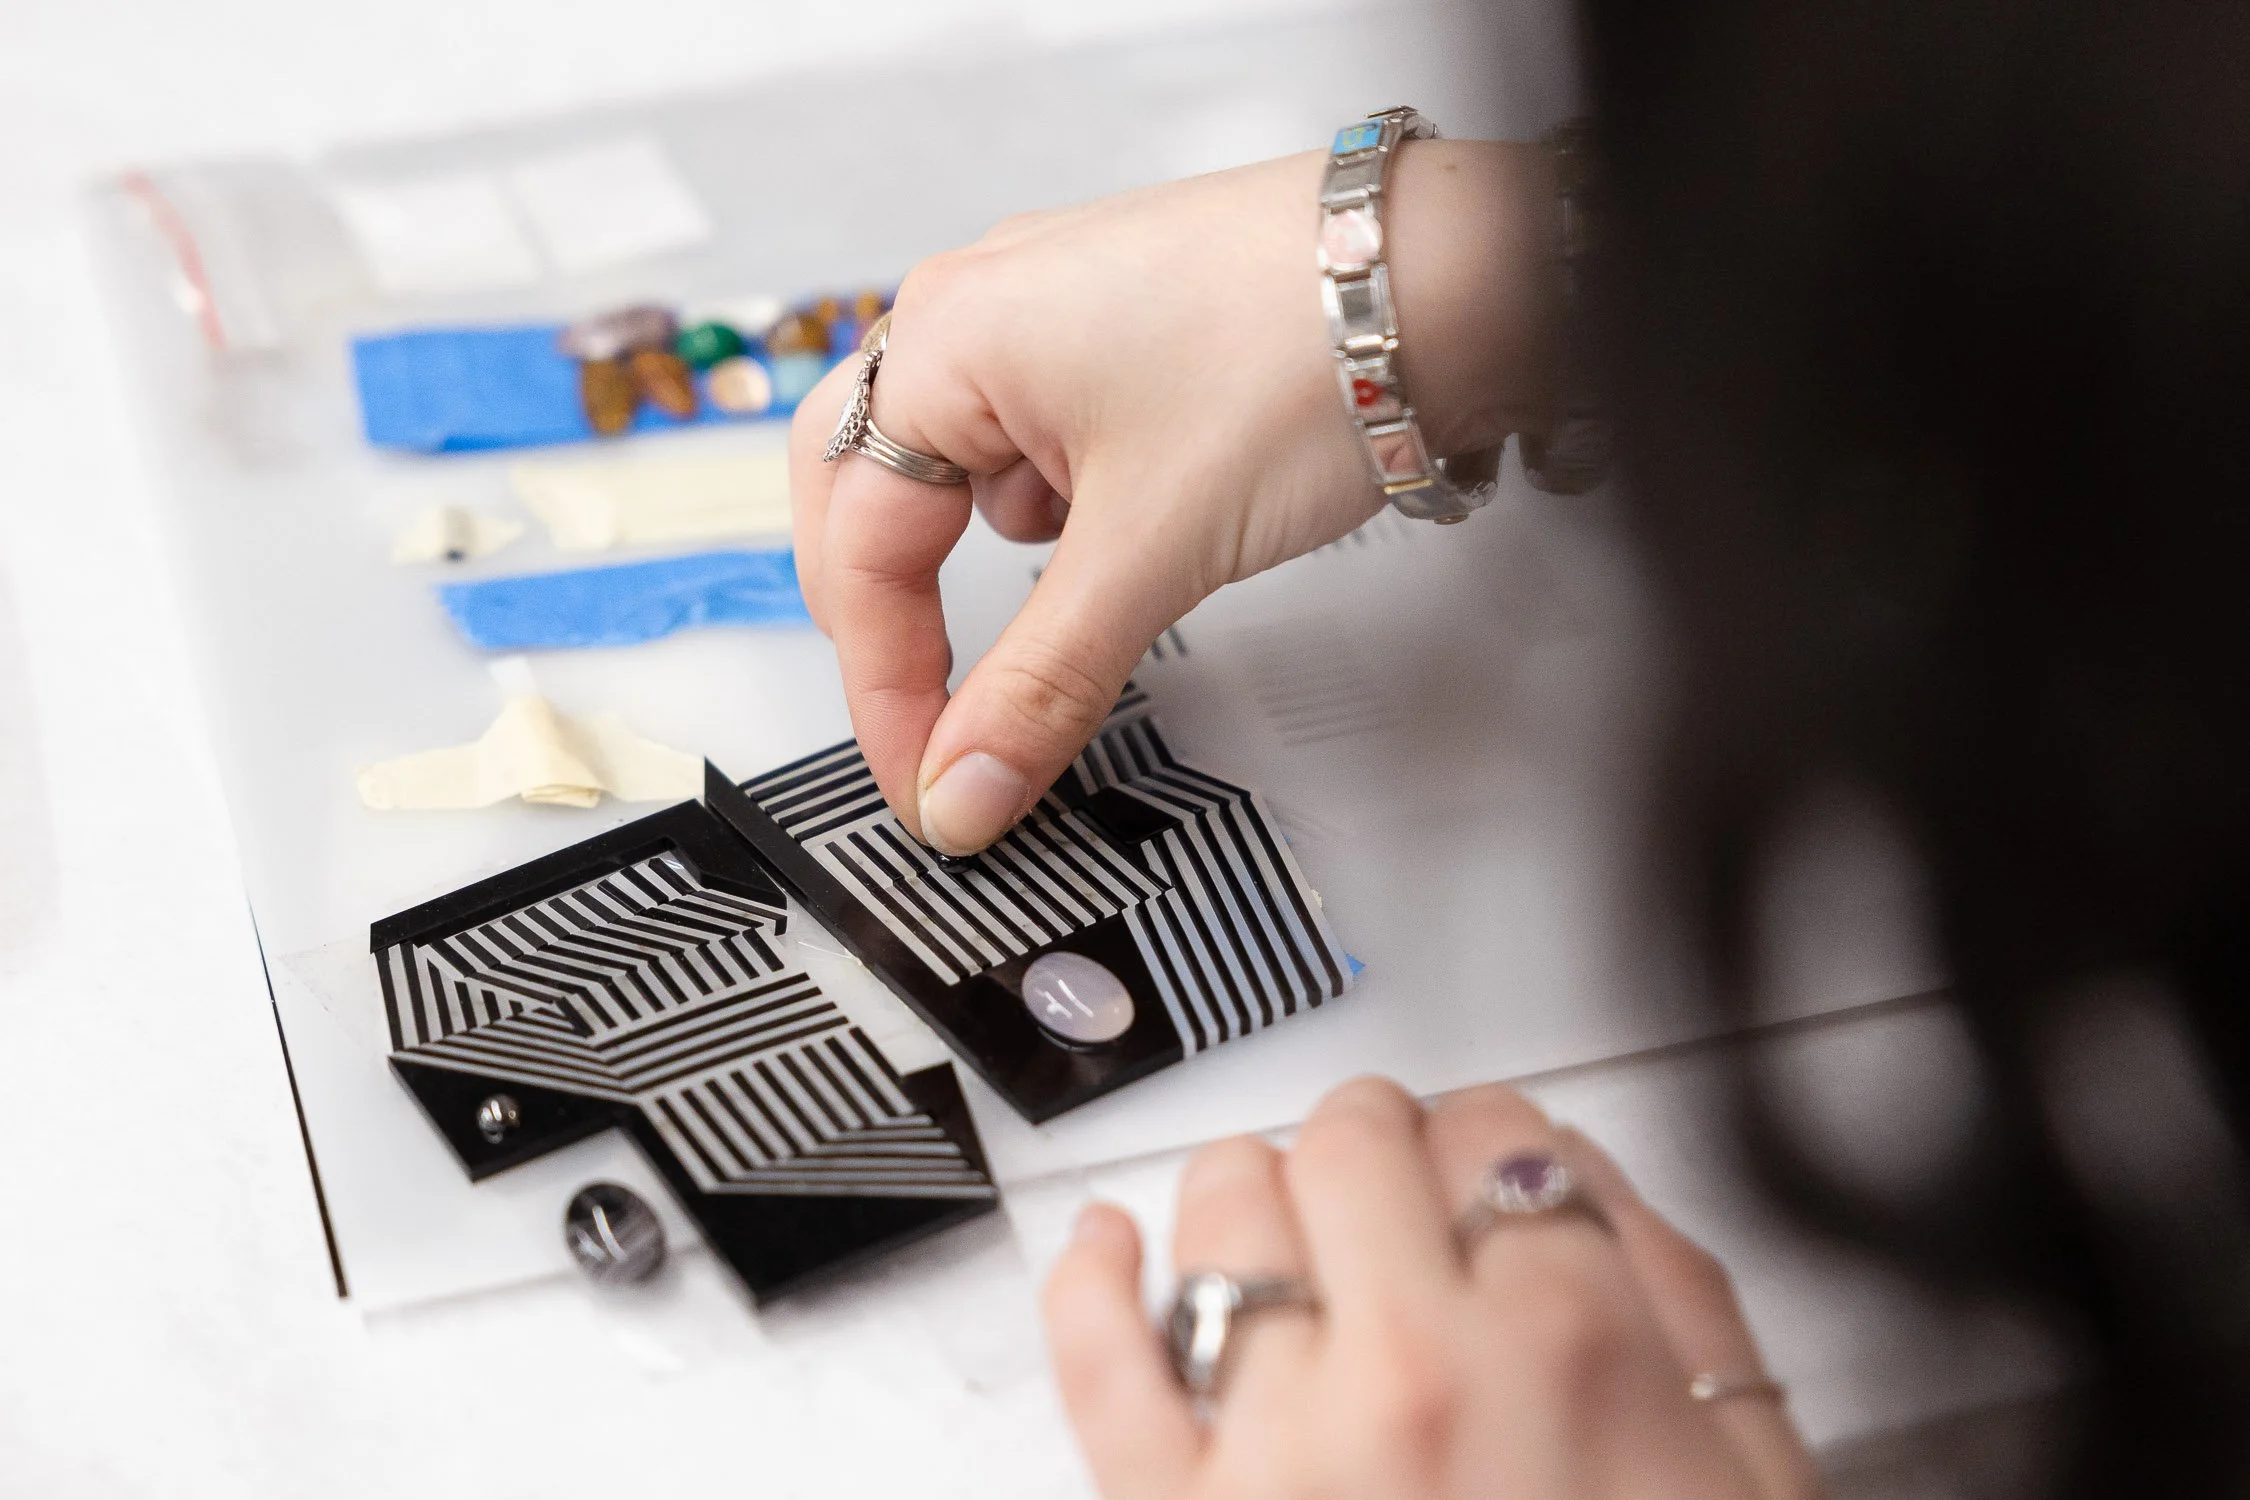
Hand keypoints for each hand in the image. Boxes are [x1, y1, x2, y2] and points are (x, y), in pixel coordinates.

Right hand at [789, 145, 1548, 852]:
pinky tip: (1127, 525)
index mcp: (945, 338)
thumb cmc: (1301, 353)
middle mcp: (976, 306)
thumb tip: (963, 786)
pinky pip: (1037, 438)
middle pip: (870, 495)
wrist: (1448, 278)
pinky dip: (1059, 510)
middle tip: (930, 721)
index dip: (883, 686)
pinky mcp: (1115, 329)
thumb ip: (1038, 686)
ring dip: (986, 557)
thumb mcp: (1148, 553)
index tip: (926, 779)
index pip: (858, 547)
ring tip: (1068, 601)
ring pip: (960, 470)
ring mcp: (1046, 309)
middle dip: (894, 618)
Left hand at [1042, 1079, 1825, 1499]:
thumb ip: (1684, 1306)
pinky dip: (1090, 1281)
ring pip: (1225, 1208)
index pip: (1502, 1135)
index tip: (1491, 1162)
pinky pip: (1100, 1361)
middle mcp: (1412, 1373)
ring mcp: (1279, 1446)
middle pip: (1353, 1143)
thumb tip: (1591, 1182)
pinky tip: (1108, 1250)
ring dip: (1255, 1187)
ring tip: (1284, 1219)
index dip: (1497, 1137)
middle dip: (1379, 1140)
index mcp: (1569, 1350)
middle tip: (1393, 1177)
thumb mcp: (1755, 1484)